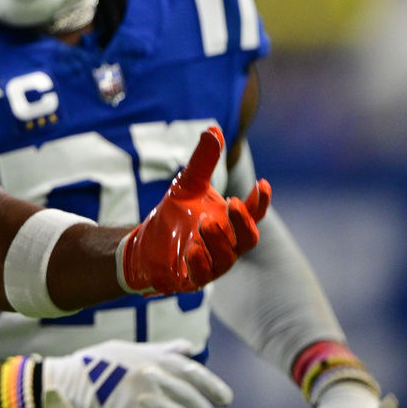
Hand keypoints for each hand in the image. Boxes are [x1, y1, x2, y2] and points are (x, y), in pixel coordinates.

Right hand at [41, 338, 232, 407]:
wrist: (64, 386)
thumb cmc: (94, 367)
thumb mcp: (126, 350)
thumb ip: (160, 351)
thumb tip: (188, 348)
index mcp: (152, 358)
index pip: (194, 373)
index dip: (214, 388)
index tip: (226, 401)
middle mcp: (153, 377)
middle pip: (194, 402)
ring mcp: (145, 400)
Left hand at [121, 126, 270, 294]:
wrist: (145, 244)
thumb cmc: (175, 215)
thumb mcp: (188, 185)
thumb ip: (203, 161)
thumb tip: (213, 129)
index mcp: (230, 222)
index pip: (254, 212)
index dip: (260, 201)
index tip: (262, 183)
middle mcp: (228, 245)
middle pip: (248, 239)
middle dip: (243, 223)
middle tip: (232, 204)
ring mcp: (212, 264)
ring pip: (227, 258)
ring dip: (219, 240)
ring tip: (206, 223)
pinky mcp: (192, 278)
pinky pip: (202, 276)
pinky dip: (200, 263)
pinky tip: (192, 248)